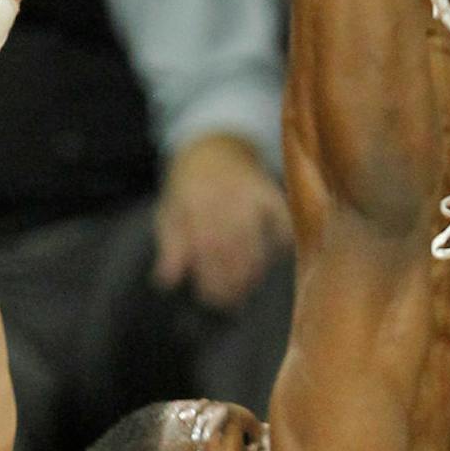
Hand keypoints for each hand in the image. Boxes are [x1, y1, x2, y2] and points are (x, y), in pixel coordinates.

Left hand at [155, 134, 291, 310]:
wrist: (215, 146)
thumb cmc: (188, 188)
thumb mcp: (169, 212)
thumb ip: (170, 246)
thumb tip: (167, 282)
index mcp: (195, 201)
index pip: (204, 247)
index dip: (209, 276)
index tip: (210, 299)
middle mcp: (224, 196)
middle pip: (230, 248)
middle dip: (230, 281)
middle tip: (228, 304)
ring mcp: (250, 193)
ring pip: (255, 240)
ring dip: (252, 272)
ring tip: (245, 291)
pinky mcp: (271, 192)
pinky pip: (282, 223)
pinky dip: (280, 243)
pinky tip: (272, 260)